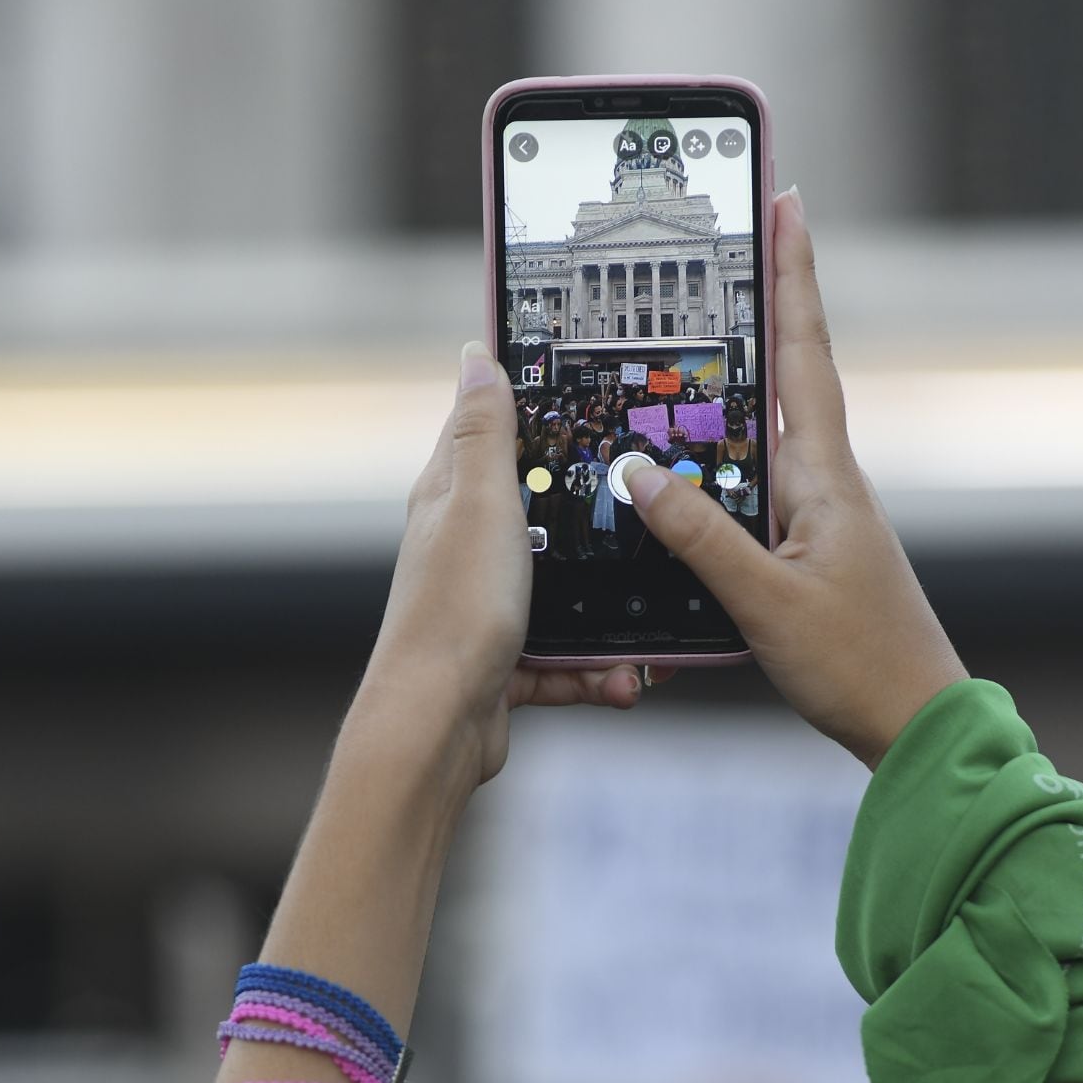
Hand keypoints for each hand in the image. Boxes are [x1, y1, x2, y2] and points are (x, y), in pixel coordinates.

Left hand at [356, 343, 647, 786]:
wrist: (438, 727)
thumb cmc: (452, 614)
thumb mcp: (480, 503)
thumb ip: (483, 433)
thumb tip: (476, 355)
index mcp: (452, 497)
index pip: (492, 430)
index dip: (535, 404)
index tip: (588, 390)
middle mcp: (467, 547)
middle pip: (544, 512)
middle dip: (595, 520)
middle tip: (644, 511)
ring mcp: (489, 604)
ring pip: (567, 592)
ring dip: (609, 614)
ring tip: (644, 631)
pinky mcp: (507, 659)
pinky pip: (568, 657)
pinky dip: (596, 670)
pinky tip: (618, 680)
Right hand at [623, 190, 965, 769]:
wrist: (917, 724)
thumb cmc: (859, 664)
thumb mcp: (767, 602)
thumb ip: (701, 539)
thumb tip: (638, 475)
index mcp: (827, 477)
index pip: (805, 353)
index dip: (794, 276)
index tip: (786, 203)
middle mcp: (829, 481)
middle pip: (790, 372)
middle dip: (766, 303)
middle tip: (738, 239)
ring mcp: (823, 512)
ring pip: (773, 426)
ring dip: (742, 377)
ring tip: (702, 328)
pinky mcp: (812, 545)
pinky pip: (763, 478)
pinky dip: (732, 451)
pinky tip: (701, 460)